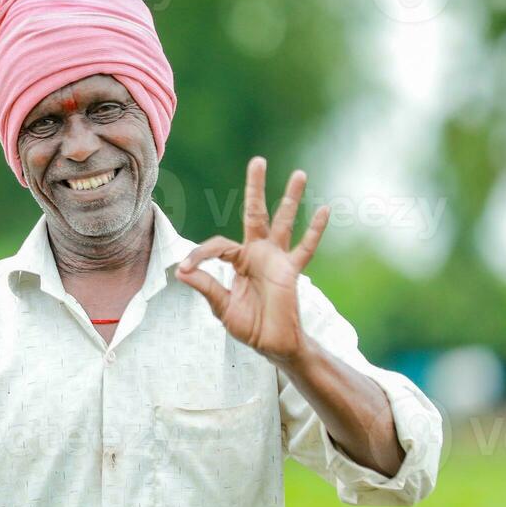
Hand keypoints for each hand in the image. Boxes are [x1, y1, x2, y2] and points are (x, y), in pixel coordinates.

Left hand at [174, 156, 329, 362]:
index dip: (200, 255)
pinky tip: (324, 209)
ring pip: (283, 223)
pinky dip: (315, 231)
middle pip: (256, 213)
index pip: (217, 246)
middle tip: (258, 160)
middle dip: (256, 188)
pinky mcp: (291, 272)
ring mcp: (276, 260)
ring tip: (299, 173)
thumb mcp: (222, 307)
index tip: (186, 268)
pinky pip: (305, 248)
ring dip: (291, 198)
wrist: (274, 346)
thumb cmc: (249, 326)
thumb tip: (181, 271)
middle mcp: (257, 254)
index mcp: (238, 261)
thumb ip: (207, 286)